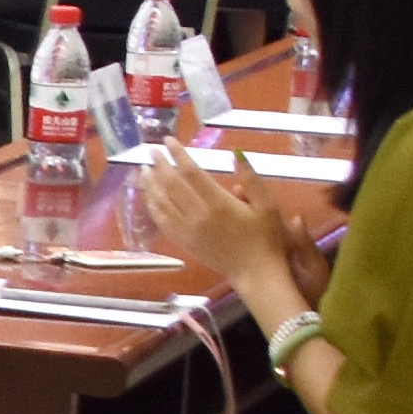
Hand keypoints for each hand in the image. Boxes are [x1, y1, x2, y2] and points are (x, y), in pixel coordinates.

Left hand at [134, 148, 299, 295]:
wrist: (256, 273)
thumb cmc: (267, 238)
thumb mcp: (268, 206)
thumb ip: (251, 180)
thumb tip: (236, 154)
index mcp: (219, 203)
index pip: (191, 173)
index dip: (178, 155)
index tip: (168, 140)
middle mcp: (198, 215)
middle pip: (171, 184)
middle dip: (160, 165)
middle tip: (152, 150)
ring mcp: (188, 230)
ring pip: (162, 202)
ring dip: (151, 184)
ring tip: (144, 169)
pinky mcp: (184, 243)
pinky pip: (162, 222)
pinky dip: (152, 206)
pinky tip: (149, 197)